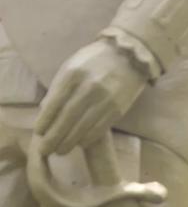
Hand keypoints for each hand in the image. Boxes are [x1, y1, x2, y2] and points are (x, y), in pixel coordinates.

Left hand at [35, 39, 147, 155]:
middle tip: (45, 150)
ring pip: (84, 126)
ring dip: (70, 142)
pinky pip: (100, 128)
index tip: (39, 133)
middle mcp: (89, 88)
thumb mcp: (72, 66)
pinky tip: (81, 144)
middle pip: (68, 118)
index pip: (55, 103)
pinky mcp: (118, 109)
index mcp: (73, 75)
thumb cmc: (95, 60)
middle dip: (55, 136)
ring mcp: (106, 99)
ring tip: (60, 151)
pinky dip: (88, 138)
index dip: (46, 121)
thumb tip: (45, 111)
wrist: (130, 55)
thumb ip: (59, 87)